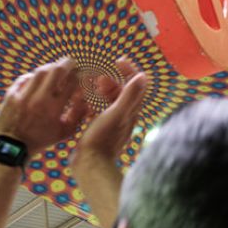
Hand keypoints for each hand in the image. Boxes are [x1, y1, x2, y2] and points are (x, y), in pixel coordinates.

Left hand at [0, 58, 86, 157]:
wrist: (13, 148)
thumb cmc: (41, 140)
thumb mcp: (64, 132)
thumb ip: (78, 116)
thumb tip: (87, 100)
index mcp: (54, 109)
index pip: (71, 82)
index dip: (78, 75)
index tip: (80, 74)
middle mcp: (39, 100)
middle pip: (56, 70)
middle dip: (67, 64)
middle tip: (71, 63)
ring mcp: (23, 96)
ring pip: (40, 71)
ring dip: (50, 67)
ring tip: (55, 70)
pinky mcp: (11, 95)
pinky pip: (24, 78)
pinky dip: (33, 77)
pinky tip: (37, 79)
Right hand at [71, 57, 148, 172]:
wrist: (90, 165)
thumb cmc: (102, 139)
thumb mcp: (115, 114)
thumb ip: (129, 95)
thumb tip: (142, 76)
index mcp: (130, 112)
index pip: (136, 85)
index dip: (129, 71)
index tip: (117, 62)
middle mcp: (124, 117)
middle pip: (122, 92)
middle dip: (113, 80)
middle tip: (99, 77)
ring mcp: (112, 124)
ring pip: (110, 101)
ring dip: (102, 91)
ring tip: (91, 85)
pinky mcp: (100, 130)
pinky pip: (99, 111)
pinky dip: (94, 103)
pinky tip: (84, 103)